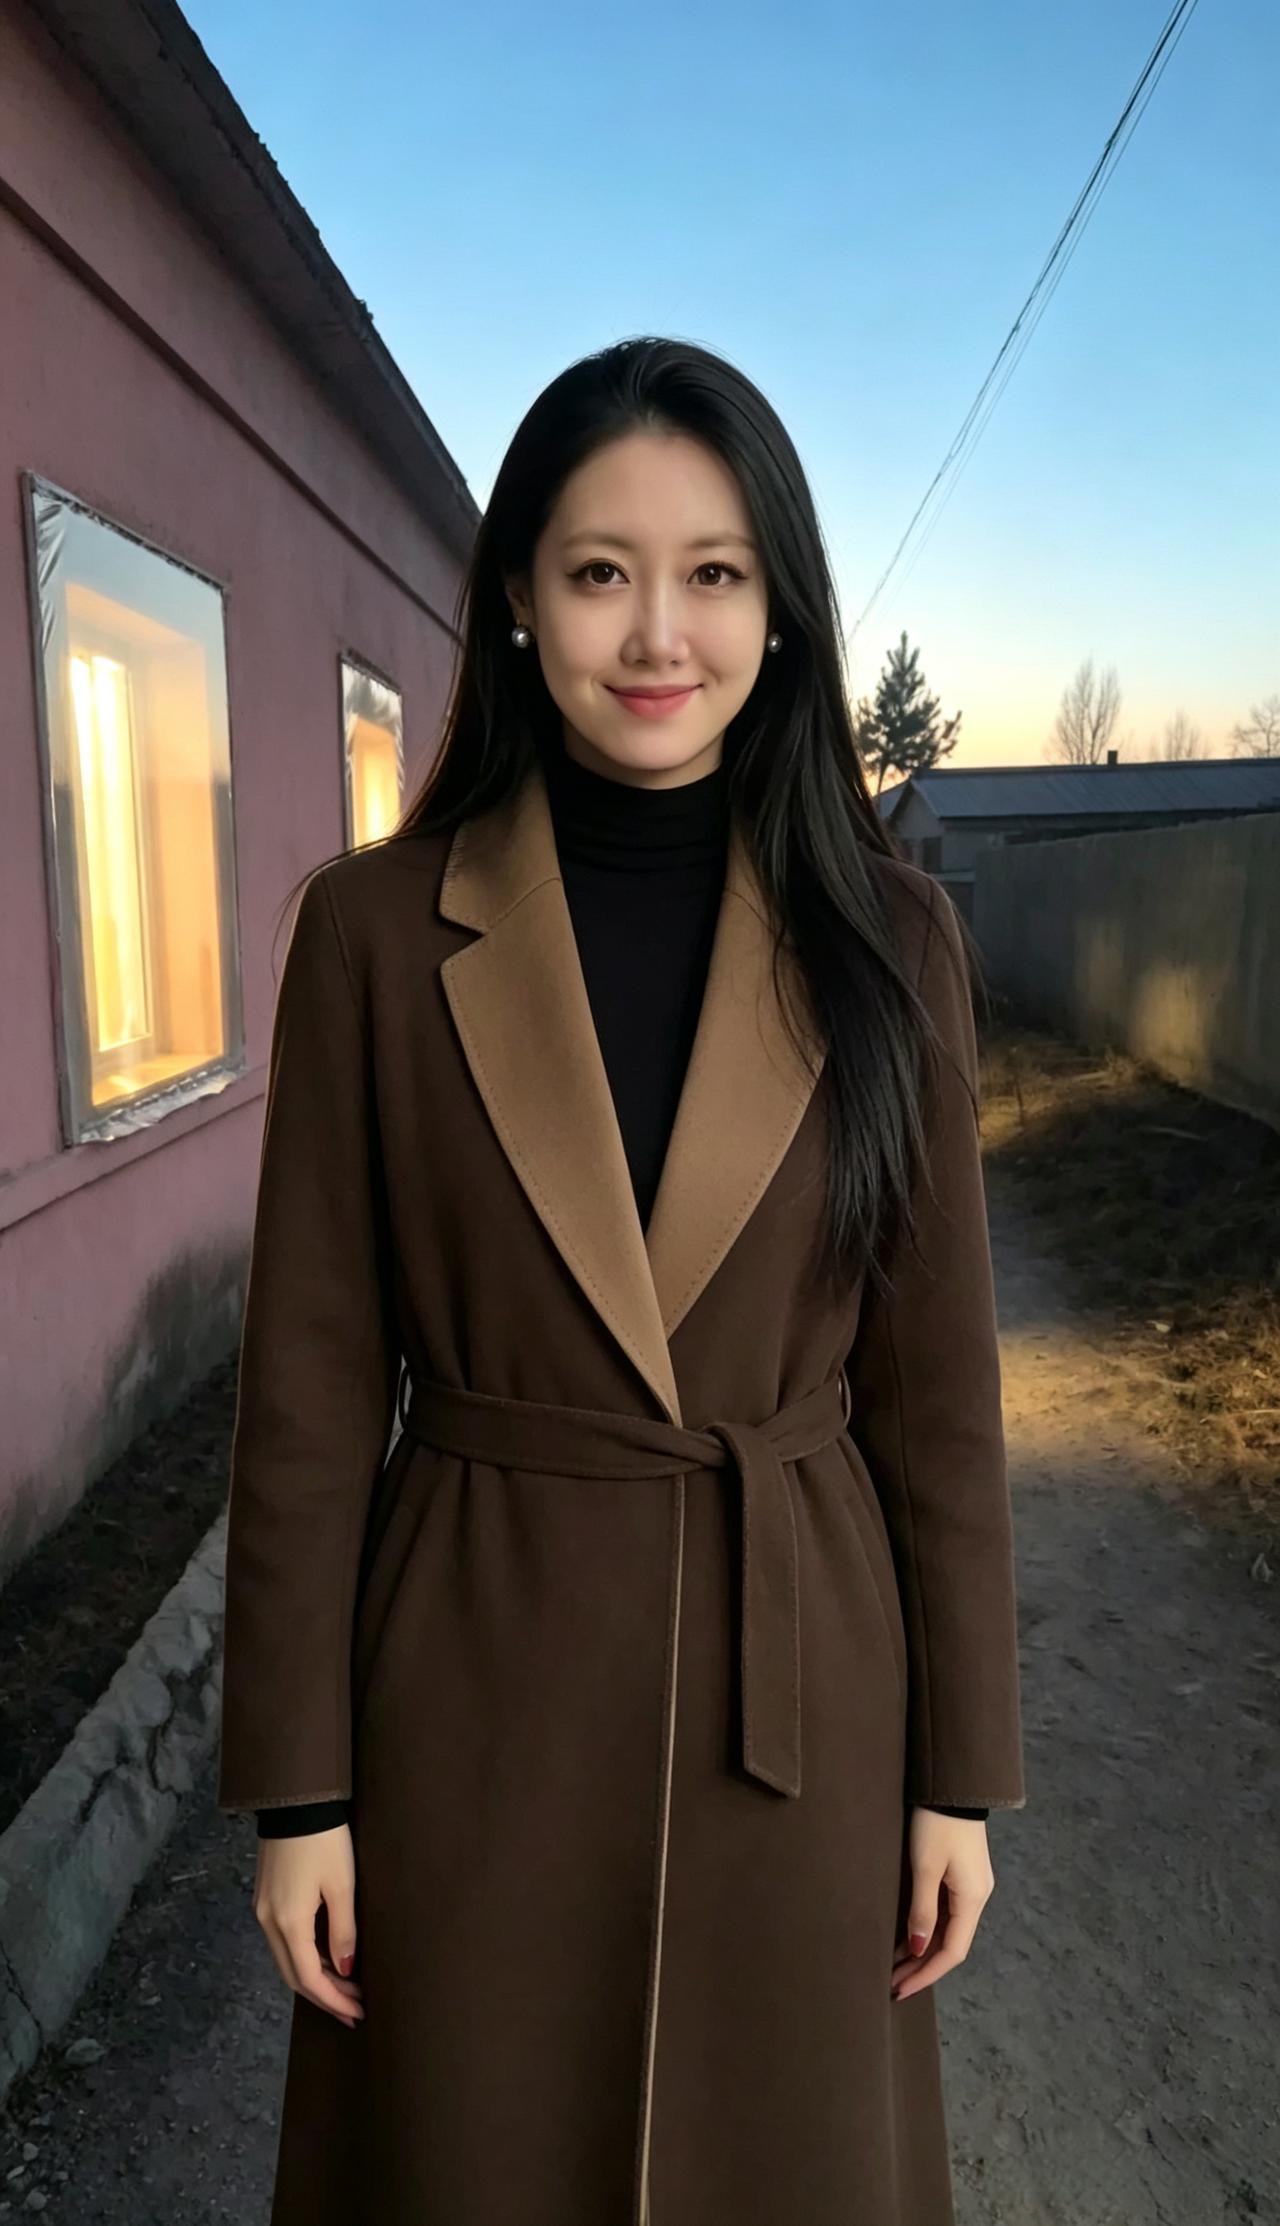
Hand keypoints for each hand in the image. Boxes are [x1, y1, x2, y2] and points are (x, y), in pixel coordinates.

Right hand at [253, 1823, 364, 2028]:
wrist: (293, 1799)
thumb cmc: (324, 1840)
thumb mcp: (342, 1885)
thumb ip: (343, 1931)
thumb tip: (345, 1970)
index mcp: (287, 1923)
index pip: (308, 1979)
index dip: (333, 2000)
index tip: (358, 2013)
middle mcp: (268, 1922)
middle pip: (293, 1975)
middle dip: (324, 1996)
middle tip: (354, 2008)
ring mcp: (262, 1909)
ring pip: (287, 1959)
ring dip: (315, 1976)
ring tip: (347, 1985)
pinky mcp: (265, 1897)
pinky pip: (283, 1940)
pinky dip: (305, 1955)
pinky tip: (327, 1956)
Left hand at [890, 1807, 993, 2002]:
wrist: (950, 1785)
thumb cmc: (937, 1824)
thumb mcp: (925, 1867)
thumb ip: (922, 1910)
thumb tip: (919, 1949)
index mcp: (973, 1899)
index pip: (952, 1952)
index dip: (926, 1974)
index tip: (900, 1989)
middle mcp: (976, 1897)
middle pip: (950, 1944)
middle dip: (921, 1967)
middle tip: (892, 1985)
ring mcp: (970, 1886)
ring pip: (947, 1930)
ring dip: (922, 1949)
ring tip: (893, 1967)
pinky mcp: (960, 1875)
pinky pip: (945, 1912)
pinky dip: (926, 1928)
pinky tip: (906, 1938)